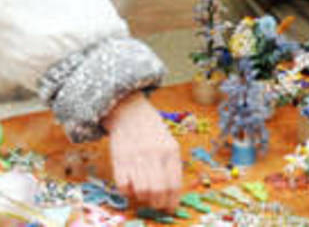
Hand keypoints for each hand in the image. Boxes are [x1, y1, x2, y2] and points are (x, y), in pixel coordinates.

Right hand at [103, 92, 181, 210]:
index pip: (174, 183)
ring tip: (145, 195)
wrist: (130, 114)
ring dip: (144, 199)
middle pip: (158, 191)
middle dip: (159, 204)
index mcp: (171, 150)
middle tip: (157, 206)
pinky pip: (124, 187)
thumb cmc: (152, 131)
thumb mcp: (168, 143)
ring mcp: (136, 157)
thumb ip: (171, 166)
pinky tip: (132, 186)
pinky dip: (128, 192)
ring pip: (142, 191)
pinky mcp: (119, 161)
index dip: (172, 201)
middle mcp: (155, 154)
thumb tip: (172, 194)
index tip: (170, 209)